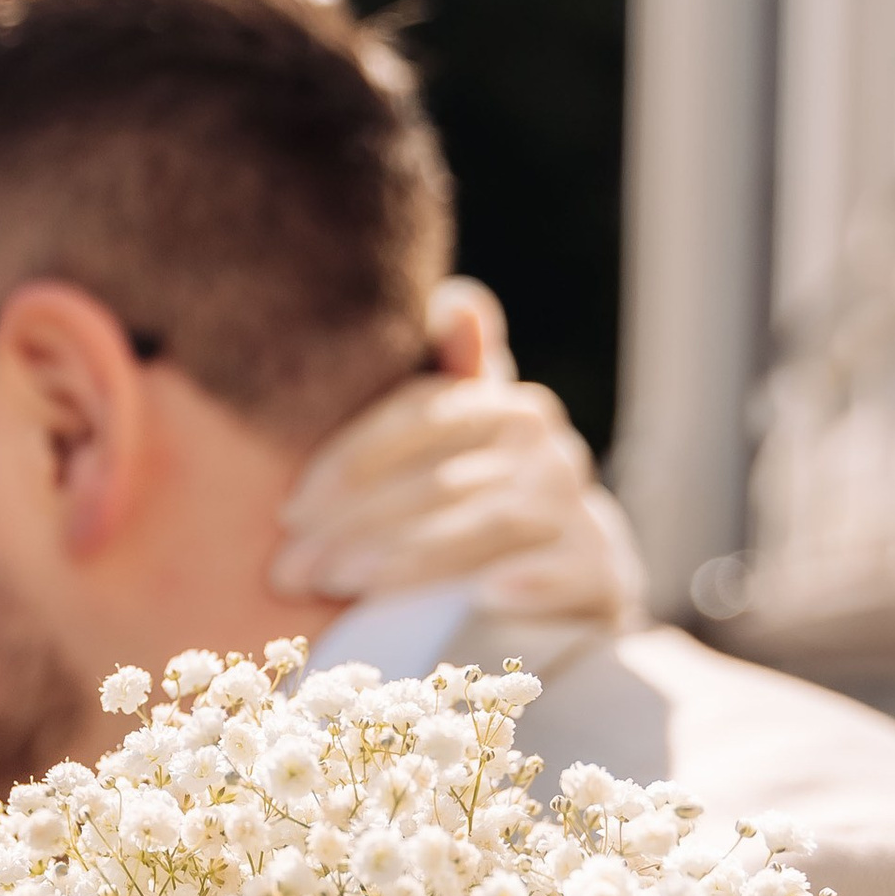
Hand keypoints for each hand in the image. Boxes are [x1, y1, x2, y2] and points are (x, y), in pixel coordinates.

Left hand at [270, 279, 645, 627]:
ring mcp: (575, 505)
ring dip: (413, 556)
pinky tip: (485, 596)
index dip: (350, 461)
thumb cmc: (472, 503)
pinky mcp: (603, 567)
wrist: (565, 577)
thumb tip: (455, 299)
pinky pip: (568, 568)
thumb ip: (432, 379)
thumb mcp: (442, 442)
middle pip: (442, 477)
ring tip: (346, 584)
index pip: (419, 415)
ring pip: (490, 522)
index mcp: (499, 404)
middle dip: (357, 525)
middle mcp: (544, 444)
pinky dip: (530, 580)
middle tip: (293, 570)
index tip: (291, 512)